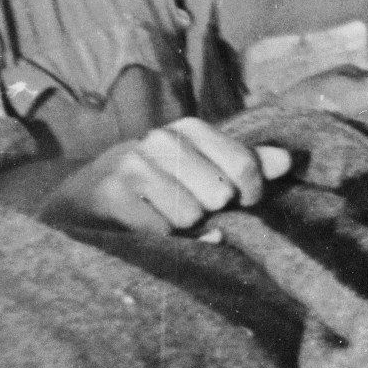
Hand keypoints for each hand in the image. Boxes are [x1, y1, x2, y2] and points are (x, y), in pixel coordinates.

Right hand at [41, 116, 291, 233]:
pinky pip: (162, 231)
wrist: (78, 198)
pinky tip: (142, 227)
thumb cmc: (152, 185)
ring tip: (160, 216)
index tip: (241, 202)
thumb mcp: (198, 168)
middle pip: (219, 194)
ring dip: (181, 228)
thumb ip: (244, 164)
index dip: (250, 193)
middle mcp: (161, 139)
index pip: (244, 165)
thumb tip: (290, 161)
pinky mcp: (112, 194)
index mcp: (189, 129)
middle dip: (209, 212)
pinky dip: (160, 239)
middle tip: (186, 208)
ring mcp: (134, 164)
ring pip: (191, 215)